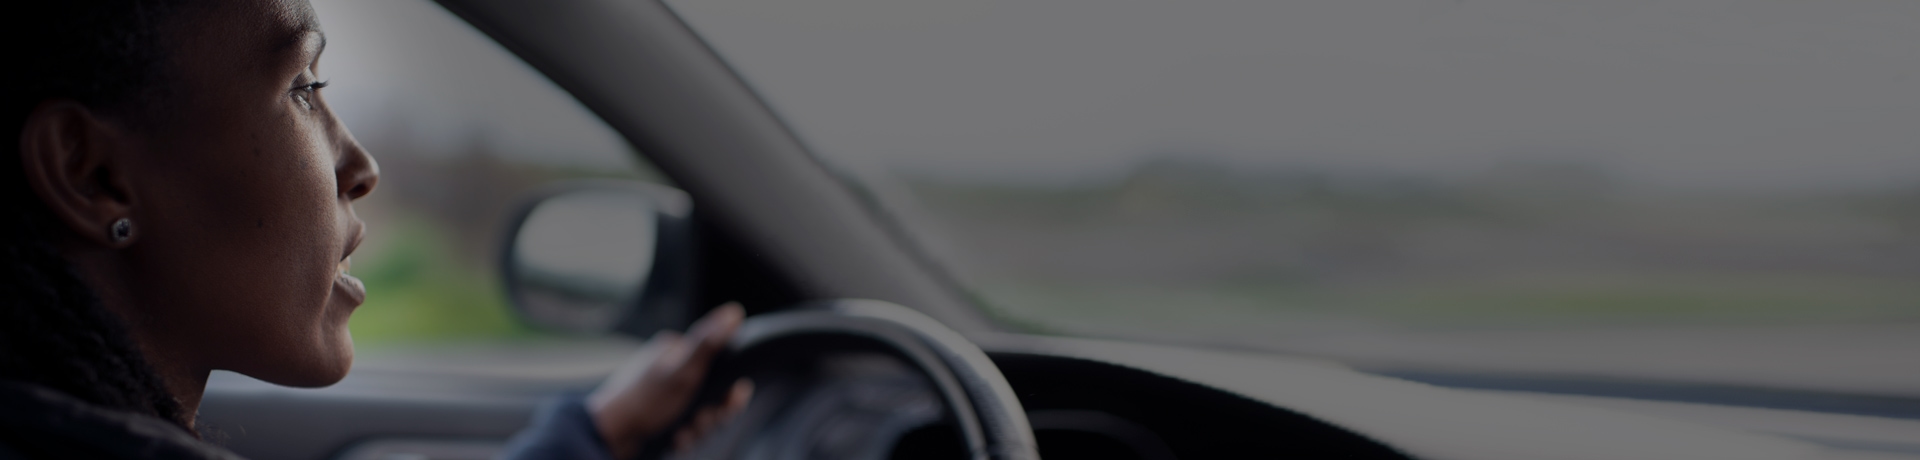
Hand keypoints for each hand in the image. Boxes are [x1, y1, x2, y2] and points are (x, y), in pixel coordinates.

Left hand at [587, 303, 753, 458]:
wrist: (610, 436)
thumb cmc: (643, 402)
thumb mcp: (681, 372)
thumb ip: (708, 344)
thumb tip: (733, 313)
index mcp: (676, 350)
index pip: (720, 365)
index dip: (728, 390)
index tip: (727, 403)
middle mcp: (671, 367)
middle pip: (711, 392)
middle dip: (710, 413)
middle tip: (698, 422)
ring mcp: (665, 391)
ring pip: (700, 411)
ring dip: (697, 428)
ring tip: (682, 434)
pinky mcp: (660, 412)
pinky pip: (685, 423)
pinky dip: (684, 434)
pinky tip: (675, 438)